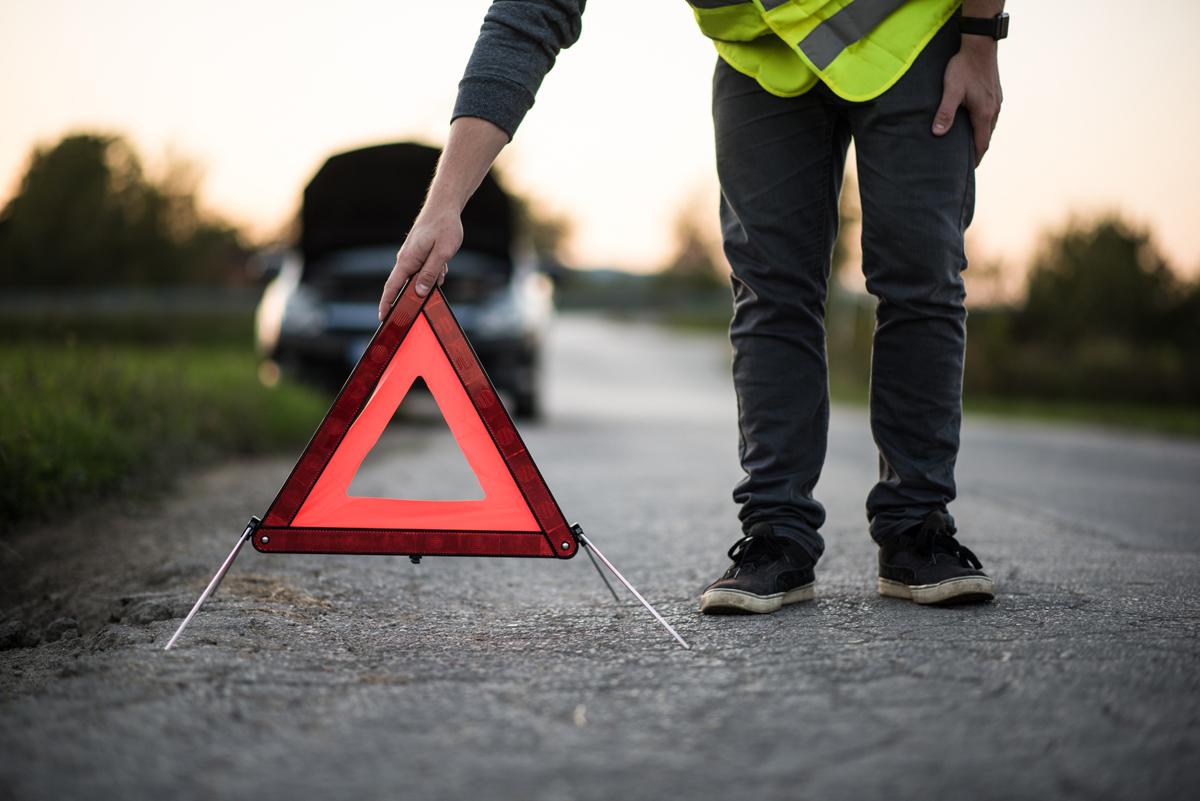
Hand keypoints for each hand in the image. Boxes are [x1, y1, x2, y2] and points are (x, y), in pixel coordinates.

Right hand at [377, 208, 462, 319]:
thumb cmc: (444, 227)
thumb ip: (430, 273)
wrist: (444, 206)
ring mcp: (411, 255)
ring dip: (431, 278)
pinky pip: (425, 268)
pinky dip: (434, 269)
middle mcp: (406, 259)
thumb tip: (418, 293)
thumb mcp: (441, 253)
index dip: (387, 304)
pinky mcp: (418, 253)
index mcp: (408, 260)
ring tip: (443, 265)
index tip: (383, 318)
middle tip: (422, 302)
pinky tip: (443, 263)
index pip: (392, 287)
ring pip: (419, 276)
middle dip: (414, 295)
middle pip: (405, 285)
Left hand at [932, 36, 1001, 165]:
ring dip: (980, 137)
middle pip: (986, 137)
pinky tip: (973, 123)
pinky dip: (982, 125)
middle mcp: (994, 110)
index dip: (975, 159)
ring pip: (989, 126)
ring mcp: (997, 101)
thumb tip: (937, 134)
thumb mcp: (951, 91)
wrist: (980, 45)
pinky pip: (990, 115)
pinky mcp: (995, 93)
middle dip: (977, 150)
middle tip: (965, 162)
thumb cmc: (964, 67)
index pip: (981, 144)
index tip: (969, 170)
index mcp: (984, 114)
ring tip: (967, 145)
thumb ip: (945, 113)